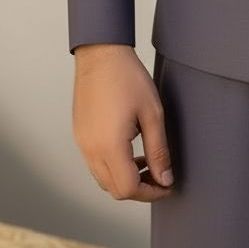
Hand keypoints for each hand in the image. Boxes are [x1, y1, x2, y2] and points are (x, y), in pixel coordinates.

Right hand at [72, 44, 175, 201]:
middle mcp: (91, 150)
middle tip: (160, 175)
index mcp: (109, 146)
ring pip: (103, 179)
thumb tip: (165, 179)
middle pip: (114, 189)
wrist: (101, 54)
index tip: (168, 184)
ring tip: (147, 161)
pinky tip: (130, 149)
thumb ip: (159, 150)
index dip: (151, 192)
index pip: (129, 188)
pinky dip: (114, 166)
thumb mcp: (152, 114)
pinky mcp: (80, 135)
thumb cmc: (128, 78)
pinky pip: (95, 163)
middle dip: (140, 189)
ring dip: (125, 178)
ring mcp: (82, 144)